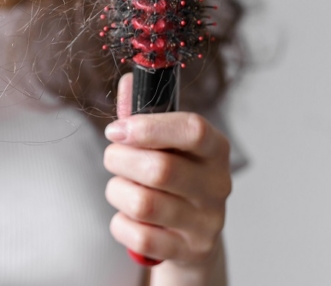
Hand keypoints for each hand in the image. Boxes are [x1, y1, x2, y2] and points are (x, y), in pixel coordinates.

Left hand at [103, 73, 231, 266]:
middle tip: (113, 157)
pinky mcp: (188, 252)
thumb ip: (143, 112)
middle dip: (120, 160)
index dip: (149, 127)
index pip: (193, 130)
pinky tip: (128, 216)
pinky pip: (138, 237)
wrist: (190, 237)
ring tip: (121, 187)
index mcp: (214, 149)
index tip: (117, 129)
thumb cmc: (172, 177)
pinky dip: (121, 224)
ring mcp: (205, 223)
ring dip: (117, 192)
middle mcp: (217, 186)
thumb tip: (129, 79)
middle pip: (160, 170)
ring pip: (144, 204)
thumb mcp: (164, 143)